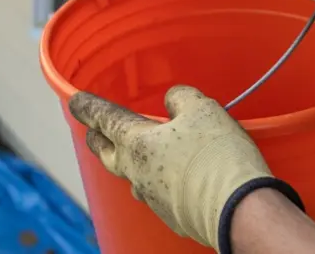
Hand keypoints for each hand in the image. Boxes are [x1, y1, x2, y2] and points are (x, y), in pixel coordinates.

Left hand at [69, 86, 302, 252]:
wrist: (240, 211)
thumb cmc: (217, 155)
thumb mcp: (202, 109)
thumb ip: (181, 98)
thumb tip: (172, 102)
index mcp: (135, 143)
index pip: (103, 119)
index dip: (88, 107)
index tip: (75, 101)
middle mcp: (136, 172)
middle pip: (106, 153)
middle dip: (97, 139)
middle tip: (93, 131)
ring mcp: (151, 198)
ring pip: (131, 176)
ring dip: (128, 163)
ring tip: (136, 154)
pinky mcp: (172, 216)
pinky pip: (156, 193)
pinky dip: (158, 180)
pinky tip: (172, 177)